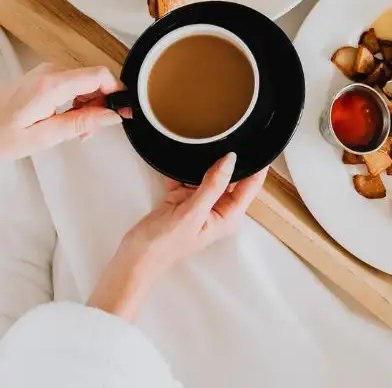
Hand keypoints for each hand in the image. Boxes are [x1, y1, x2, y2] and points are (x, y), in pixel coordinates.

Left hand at [0, 63, 126, 160]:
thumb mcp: (44, 137)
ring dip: (90, 104)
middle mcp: (50, 71)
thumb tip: (112, 114)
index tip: (124, 112)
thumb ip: (81, 123)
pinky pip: (72, 83)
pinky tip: (67, 121)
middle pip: (95, 77)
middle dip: (103, 103)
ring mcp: (45, 72)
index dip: (117, 92)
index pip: (99, 74)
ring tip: (78, 132)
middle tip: (93, 131)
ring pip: (85, 81)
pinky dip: (78, 102)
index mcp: (52, 84)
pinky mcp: (41, 78)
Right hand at [88, 153, 267, 319]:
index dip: (257, 165)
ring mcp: (199, 202)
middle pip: (230, 176)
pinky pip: (186, 176)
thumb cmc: (163, 246)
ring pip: (208, 173)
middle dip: (228, 158)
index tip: (257, 142)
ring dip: (203, 161)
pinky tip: (179, 156)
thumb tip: (231, 160)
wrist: (133, 257)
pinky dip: (182, 167)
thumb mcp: (192, 213)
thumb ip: (212, 185)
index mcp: (227, 216)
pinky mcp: (181, 198)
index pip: (251, 186)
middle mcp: (217, 208)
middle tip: (227, 134)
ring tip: (204, 140)